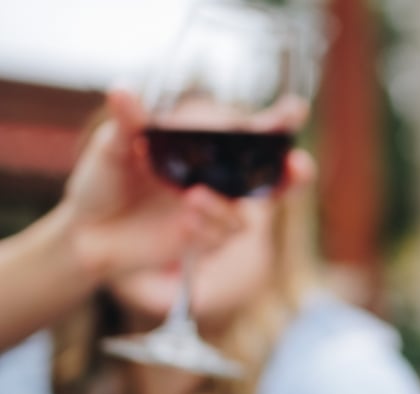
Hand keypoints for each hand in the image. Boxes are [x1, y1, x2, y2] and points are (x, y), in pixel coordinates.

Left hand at [57, 89, 313, 281]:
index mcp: (204, 152)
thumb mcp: (111, 149)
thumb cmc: (102, 184)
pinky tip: (185, 223)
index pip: (250, 136)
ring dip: (225, 208)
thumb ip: (127, 124)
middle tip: (299, 164)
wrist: (85, 232)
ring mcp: (212, 213)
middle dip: (294, 175)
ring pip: (243, 216)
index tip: (295, 110)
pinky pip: (220, 237)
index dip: (278, 123)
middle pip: (271, 181)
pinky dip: (207, 228)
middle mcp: (216, 182)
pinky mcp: (202, 242)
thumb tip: (123, 90)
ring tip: (193, 199)